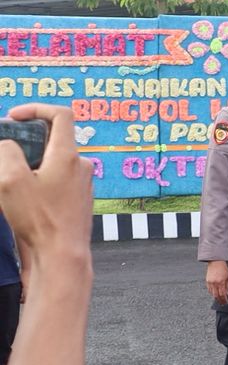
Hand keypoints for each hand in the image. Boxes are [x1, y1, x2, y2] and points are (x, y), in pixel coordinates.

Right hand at [0, 104, 92, 270]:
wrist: (62, 255)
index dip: (36, 108)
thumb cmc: (40, 220)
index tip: (15, 117)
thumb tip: (8, 144)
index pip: (61, 114)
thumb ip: (6, 152)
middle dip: (27, 143)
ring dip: (31, 166)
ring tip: (10, 183)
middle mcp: (80, 166)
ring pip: (53, 163)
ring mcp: (82, 184)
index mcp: (68, 155)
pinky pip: (57, 182)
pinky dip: (39, 182)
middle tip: (6, 156)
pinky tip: (23, 200)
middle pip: (54, 140)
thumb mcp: (11, 180)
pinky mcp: (77, 200)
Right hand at [205, 260, 227, 305]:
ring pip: (212, 294)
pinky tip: (215, 294)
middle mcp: (215, 283)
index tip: (226, 302)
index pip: (222, 294)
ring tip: (220, 300)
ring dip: (216, 298)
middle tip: (223, 303)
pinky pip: (209, 290)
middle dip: (220, 301)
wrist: (216, 262)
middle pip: (216, 296)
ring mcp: (210, 282)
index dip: (224, 300)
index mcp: (221, 282)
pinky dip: (212, 293)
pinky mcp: (207, 281)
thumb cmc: (224, 269)